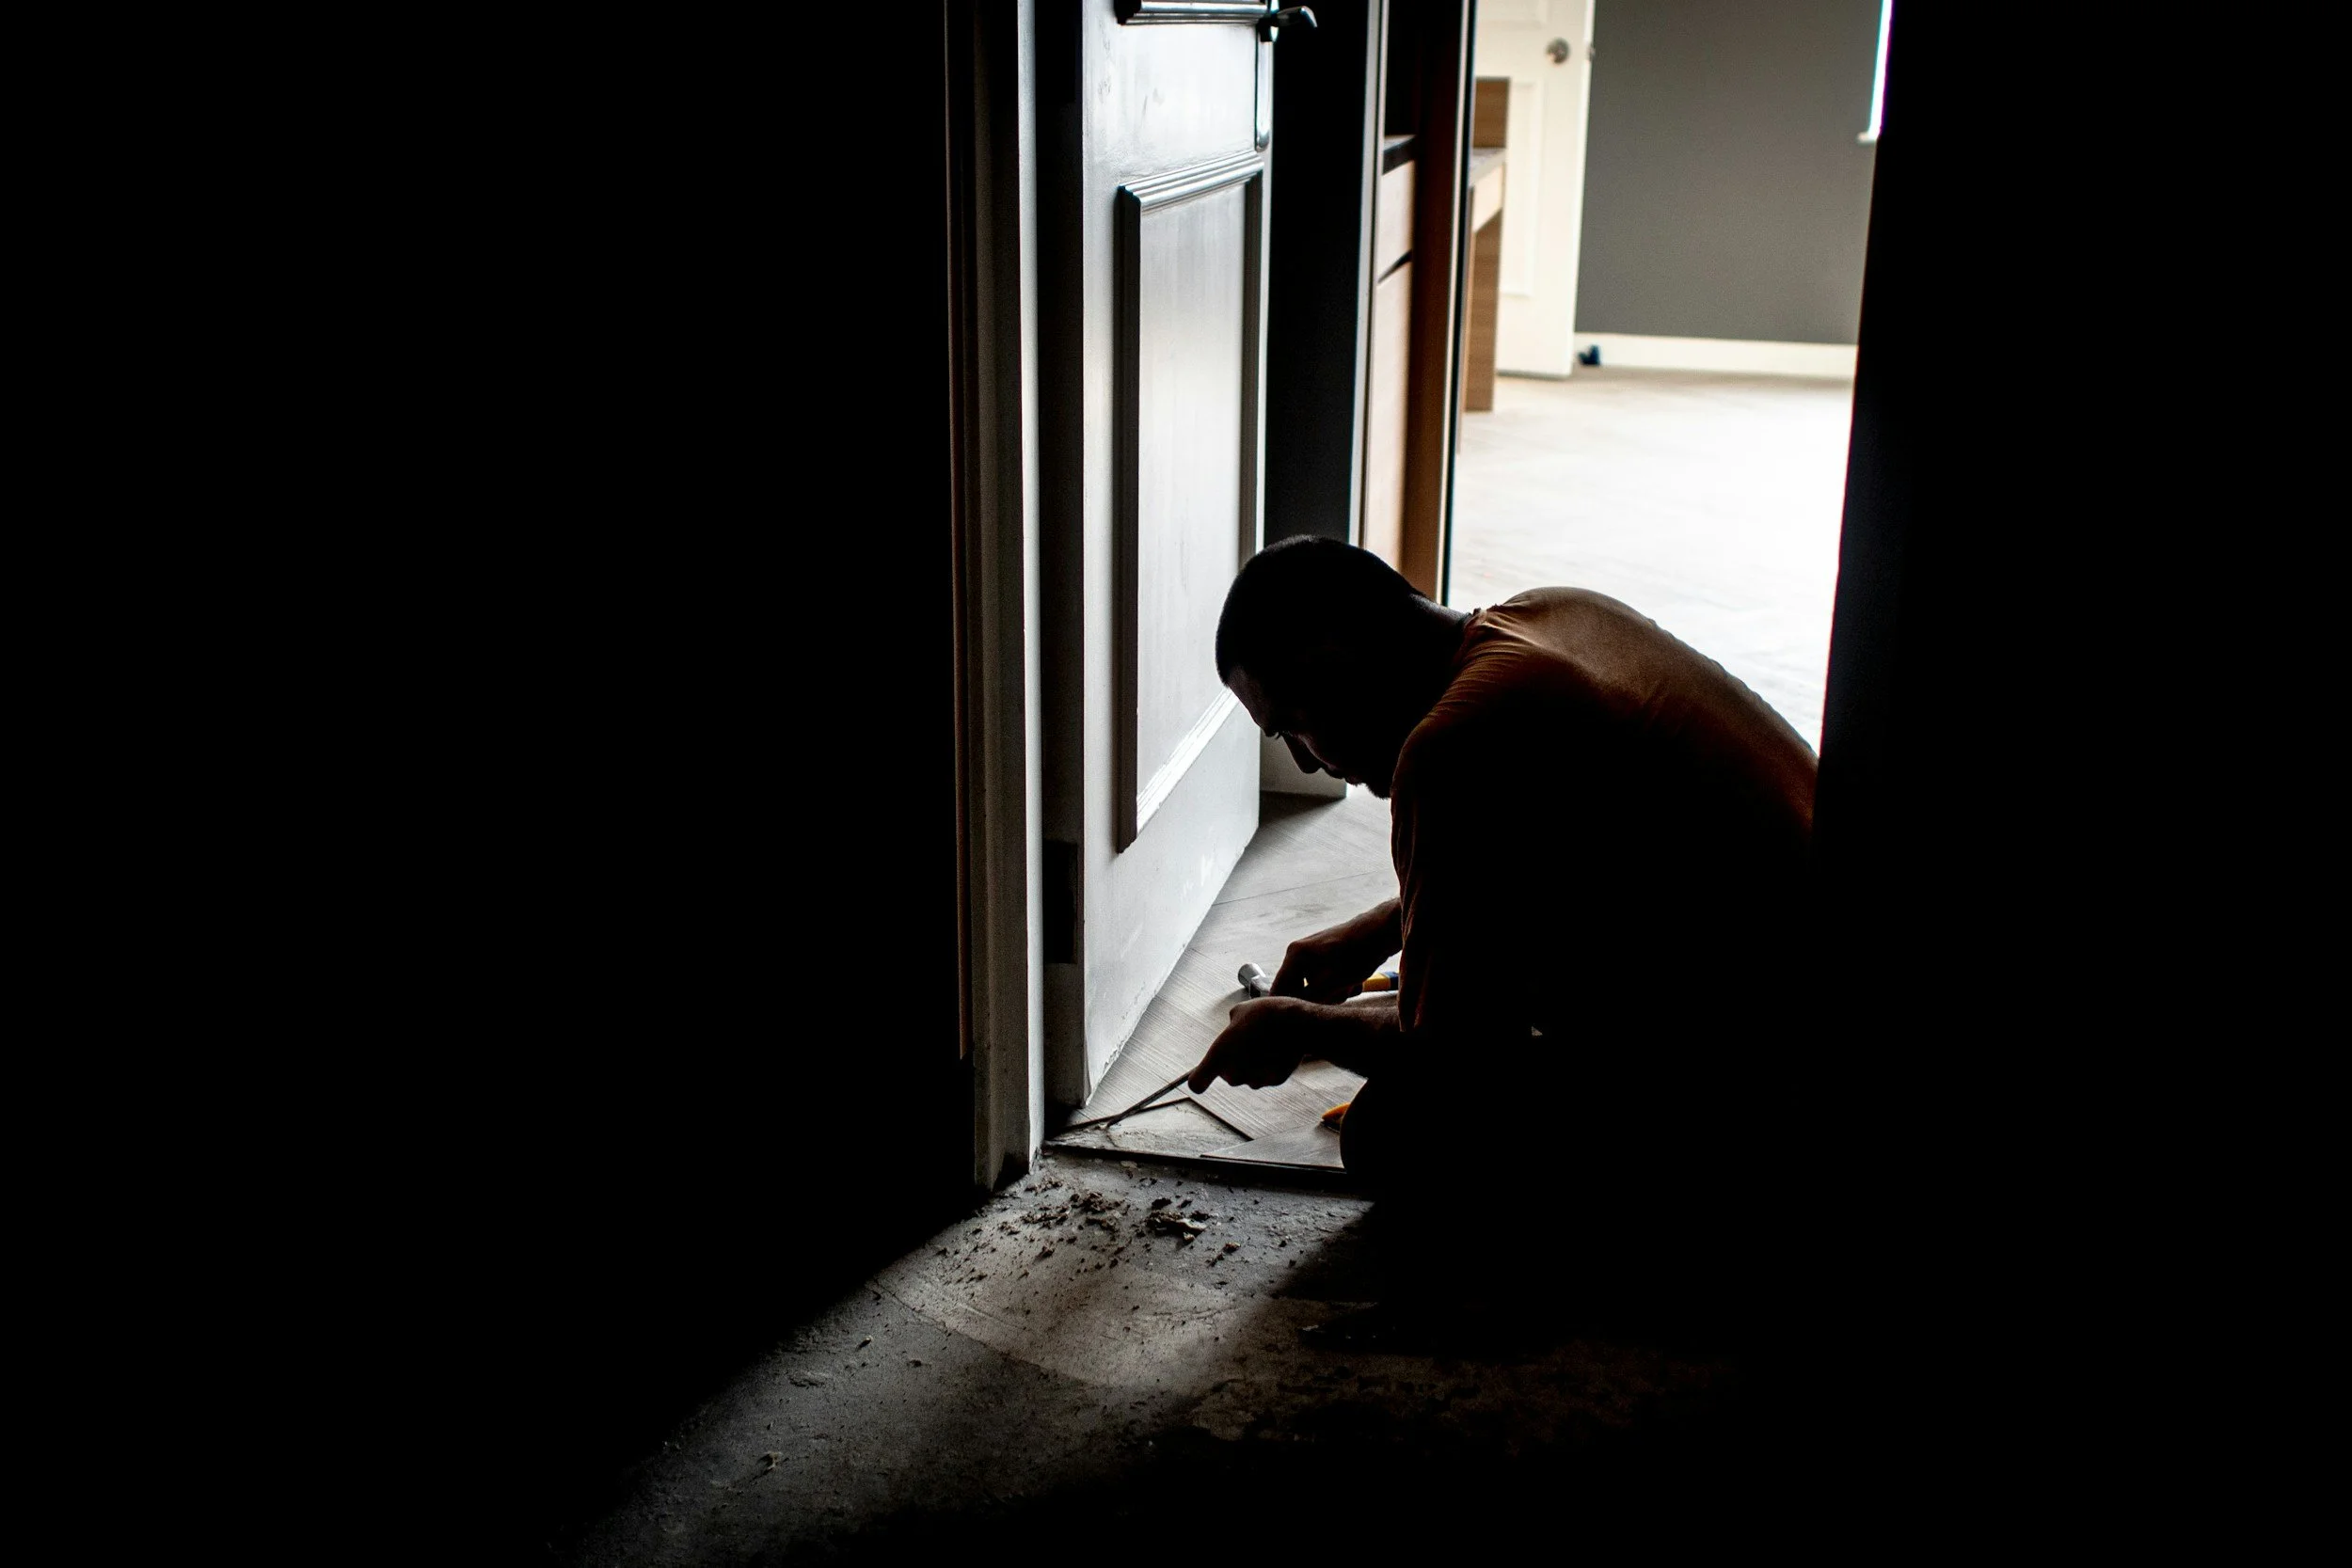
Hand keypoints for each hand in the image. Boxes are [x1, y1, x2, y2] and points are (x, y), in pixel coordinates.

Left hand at [1187, 997, 1318, 1091]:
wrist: (1299, 1025)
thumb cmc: (1266, 1015)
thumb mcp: (1241, 1010)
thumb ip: (1231, 1025)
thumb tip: (1234, 1027)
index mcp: (1218, 1057)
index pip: (1196, 1083)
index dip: (1199, 1078)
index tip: (1201, 1074)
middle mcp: (1234, 1075)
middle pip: (1227, 1074)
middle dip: (1234, 1061)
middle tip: (1248, 1041)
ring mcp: (1255, 1080)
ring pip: (1248, 1076)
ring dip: (1252, 1064)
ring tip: (1266, 1042)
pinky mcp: (1274, 1081)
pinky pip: (1266, 1075)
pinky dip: (1270, 1066)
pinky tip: (1279, 1049)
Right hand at [1271, 901, 1400, 1003]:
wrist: (1383, 931)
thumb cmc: (1358, 954)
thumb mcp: (1333, 982)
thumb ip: (1309, 999)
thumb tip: (1295, 1011)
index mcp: (1295, 955)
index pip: (1279, 990)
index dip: (1291, 1008)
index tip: (1309, 1018)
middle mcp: (1299, 953)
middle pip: (1298, 991)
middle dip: (1319, 999)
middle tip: (1339, 995)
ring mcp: (1313, 954)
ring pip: (1315, 988)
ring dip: (1333, 993)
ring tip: (1350, 985)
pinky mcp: (1327, 957)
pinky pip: (1326, 980)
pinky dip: (1339, 984)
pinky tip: (1355, 980)